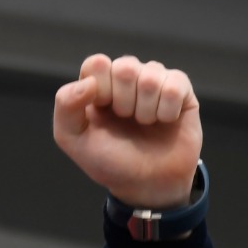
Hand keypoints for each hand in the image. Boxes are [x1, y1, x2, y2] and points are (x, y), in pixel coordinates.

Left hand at [53, 54, 201, 207]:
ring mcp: (154, 82)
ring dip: (145, 108)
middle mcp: (125, 79)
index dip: (100, 89)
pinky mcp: (181, 91)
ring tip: (144, 123)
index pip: (97, 63)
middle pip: (125, 66)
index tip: (102, 111)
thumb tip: (87, 82)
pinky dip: (167, 109)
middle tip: (126, 120)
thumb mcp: (72, 138)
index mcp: (98, 85)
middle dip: (123, 101)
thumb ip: (66, 106)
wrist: (147, 184)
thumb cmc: (109, 160)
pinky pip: (176, 84)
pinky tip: (165, 121)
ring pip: (151, 74)